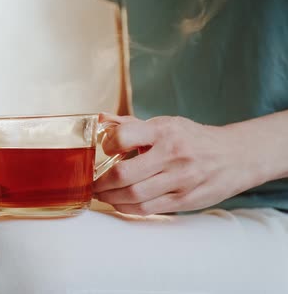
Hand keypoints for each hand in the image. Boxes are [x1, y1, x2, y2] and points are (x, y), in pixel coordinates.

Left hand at [94, 114, 260, 214]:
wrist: (236, 156)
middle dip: (101, 183)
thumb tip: (101, 119)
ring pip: (134, 195)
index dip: (107, 144)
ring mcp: (181, 179)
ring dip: (111, 198)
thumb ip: (131, 124)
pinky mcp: (186, 199)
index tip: (103, 149)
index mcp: (165, 131)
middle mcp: (173, 154)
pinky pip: (148, 209)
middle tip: (91, 184)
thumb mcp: (166, 124)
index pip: (125, 136)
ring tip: (102, 195)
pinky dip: (127, 208)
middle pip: (124, 174)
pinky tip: (119, 203)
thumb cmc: (192, 139)